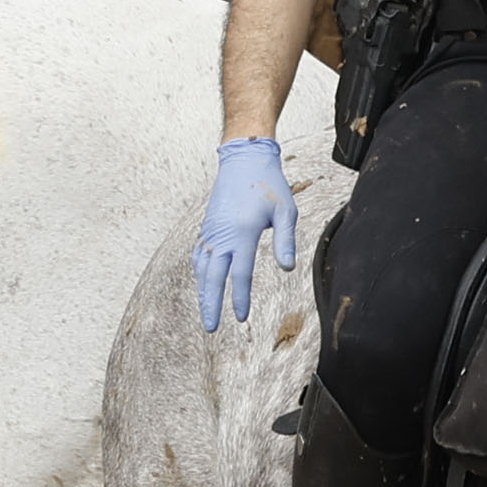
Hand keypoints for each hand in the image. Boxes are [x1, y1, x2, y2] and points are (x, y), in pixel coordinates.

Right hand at [193, 133, 300, 329]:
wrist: (244, 158)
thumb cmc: (269, 184)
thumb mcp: (285, 210)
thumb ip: (285, 240)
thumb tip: (287, 268)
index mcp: (243, 232)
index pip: (239, 273)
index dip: (239, 297)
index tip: (241, 317)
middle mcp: (222, 234)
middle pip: (212, 276)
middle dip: (210, 303)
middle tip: (210, 328)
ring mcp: (212, 230)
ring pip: (202, 267)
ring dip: (202, 291)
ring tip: (205, 313)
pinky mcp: (208, 225)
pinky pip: (198, 254)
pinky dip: (198, 272)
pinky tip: (202, 282)